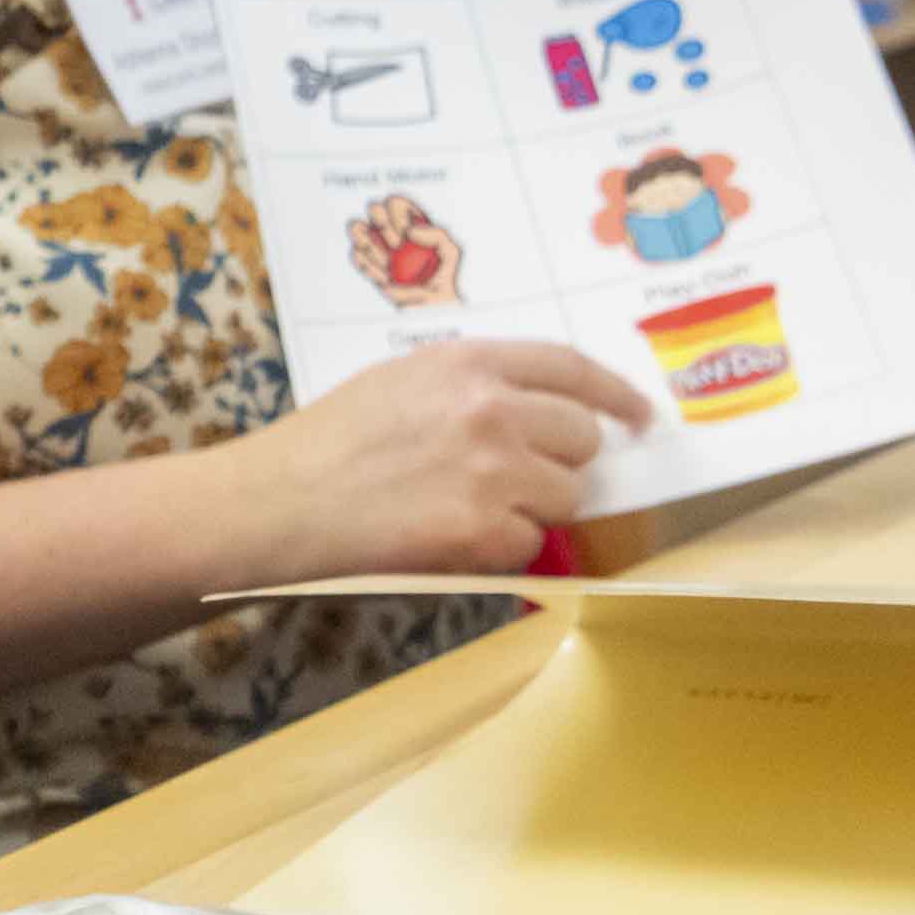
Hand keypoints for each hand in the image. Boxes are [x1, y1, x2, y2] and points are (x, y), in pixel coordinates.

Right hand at [220, 334, 658, 573]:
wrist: (276, 504)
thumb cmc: (326, 443)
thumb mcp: (400, 381)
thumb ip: (472, 386)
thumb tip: (539, 412)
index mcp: (468, 363)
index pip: (572, 368)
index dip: (614, 393)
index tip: (638, 415)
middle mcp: (491, 410)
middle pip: (581, 439)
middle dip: (561, 462)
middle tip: (516, 479)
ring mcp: (492, 473)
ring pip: (564, 498)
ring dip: (530, 510)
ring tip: (468, 510)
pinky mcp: (483, 534)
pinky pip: (529, 546)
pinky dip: (500, 550)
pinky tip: (449, 539)